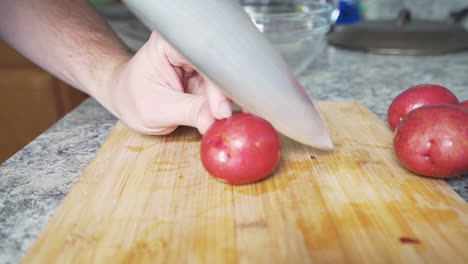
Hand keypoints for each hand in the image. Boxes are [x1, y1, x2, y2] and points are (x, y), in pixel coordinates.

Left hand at [99, 31, 231, 134]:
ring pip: (225, 77)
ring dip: (225, 100)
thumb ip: (189, 113)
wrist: (127, 98)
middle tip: (222, 117)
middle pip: (219, 67)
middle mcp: (187, 46)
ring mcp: (198, 59)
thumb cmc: (133, 98)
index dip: (216, 86)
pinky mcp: (206, 73)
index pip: (204, 60)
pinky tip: (219, 113)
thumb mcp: (157, 111)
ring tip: (218, 118)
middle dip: (224, 95)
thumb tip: (217, 120)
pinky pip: (223, 87)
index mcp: (168, 44)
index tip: (220, 111)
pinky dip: (223, 103)